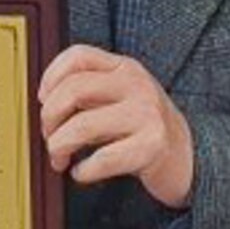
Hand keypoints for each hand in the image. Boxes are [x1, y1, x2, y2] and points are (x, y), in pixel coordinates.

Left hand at [39, 44, 194, 208]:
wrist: (187, 157)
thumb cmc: (142, 127)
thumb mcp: (120, 96)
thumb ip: (90, 90)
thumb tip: (43, 103)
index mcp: (125, 68)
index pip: (78, 56)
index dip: (50, 76)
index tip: (41, 99)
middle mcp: (137, 85)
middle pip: (72, 90)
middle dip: (49, 118)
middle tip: (48, 136)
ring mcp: (146, 115)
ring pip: (81, 126)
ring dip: (59, 147)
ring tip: (59, 158)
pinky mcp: (151, 146)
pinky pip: (102, 159)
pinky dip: (82, 171)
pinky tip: (81, 172)